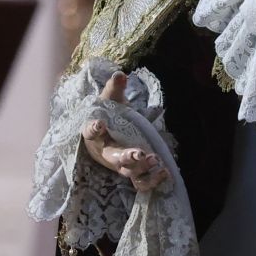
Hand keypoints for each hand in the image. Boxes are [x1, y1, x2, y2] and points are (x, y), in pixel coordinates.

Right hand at [80, 71, 168, 191]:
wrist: (108, 134)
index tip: (99, 124)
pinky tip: (165, 172)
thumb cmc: (108, 116)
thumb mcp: (109, 100)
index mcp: (95, 134)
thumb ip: (114, 88)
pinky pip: (140, 182)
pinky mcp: (132, 172)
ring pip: (129, 172)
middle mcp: (106, 152)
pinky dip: (152, 181)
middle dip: (127, 157)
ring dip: (142, 168)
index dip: (94, 128)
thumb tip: (121, 74)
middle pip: (114, 158)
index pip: (91, 131)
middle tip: (139, 152)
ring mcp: (119, 165)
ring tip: (155, 160)